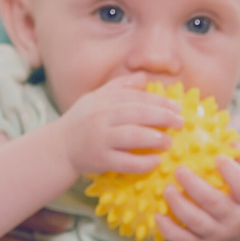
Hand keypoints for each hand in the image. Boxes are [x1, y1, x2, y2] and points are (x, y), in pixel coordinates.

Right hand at [59, 76, 181, 179]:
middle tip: (180, 123)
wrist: (59, 148)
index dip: (160, 102)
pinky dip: (142, 163)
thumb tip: (144, 77)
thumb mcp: (96, 98)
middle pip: (138, 114)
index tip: (177, 108)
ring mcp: (100, 140)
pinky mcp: (100, 161)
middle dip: (162, 117)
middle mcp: (101, 118)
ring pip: (132, 137)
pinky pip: (125, 162)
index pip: (137, 98)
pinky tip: (155, 162)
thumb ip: (119, 87)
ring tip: (169, 142)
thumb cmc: (82, 121)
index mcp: (104, 101)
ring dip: (155, 139)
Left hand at [157, 148, 239, 240]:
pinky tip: (157, 215)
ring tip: (166, 189)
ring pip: (195, 222)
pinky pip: (182, 239)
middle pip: (214, 203)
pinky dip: (168, 228)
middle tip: (179, 170)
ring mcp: (217, 234)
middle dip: (194, 186)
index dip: (231, 172)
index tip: (217, 158)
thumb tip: (228, 139)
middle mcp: (235, 219)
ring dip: (178, 205)